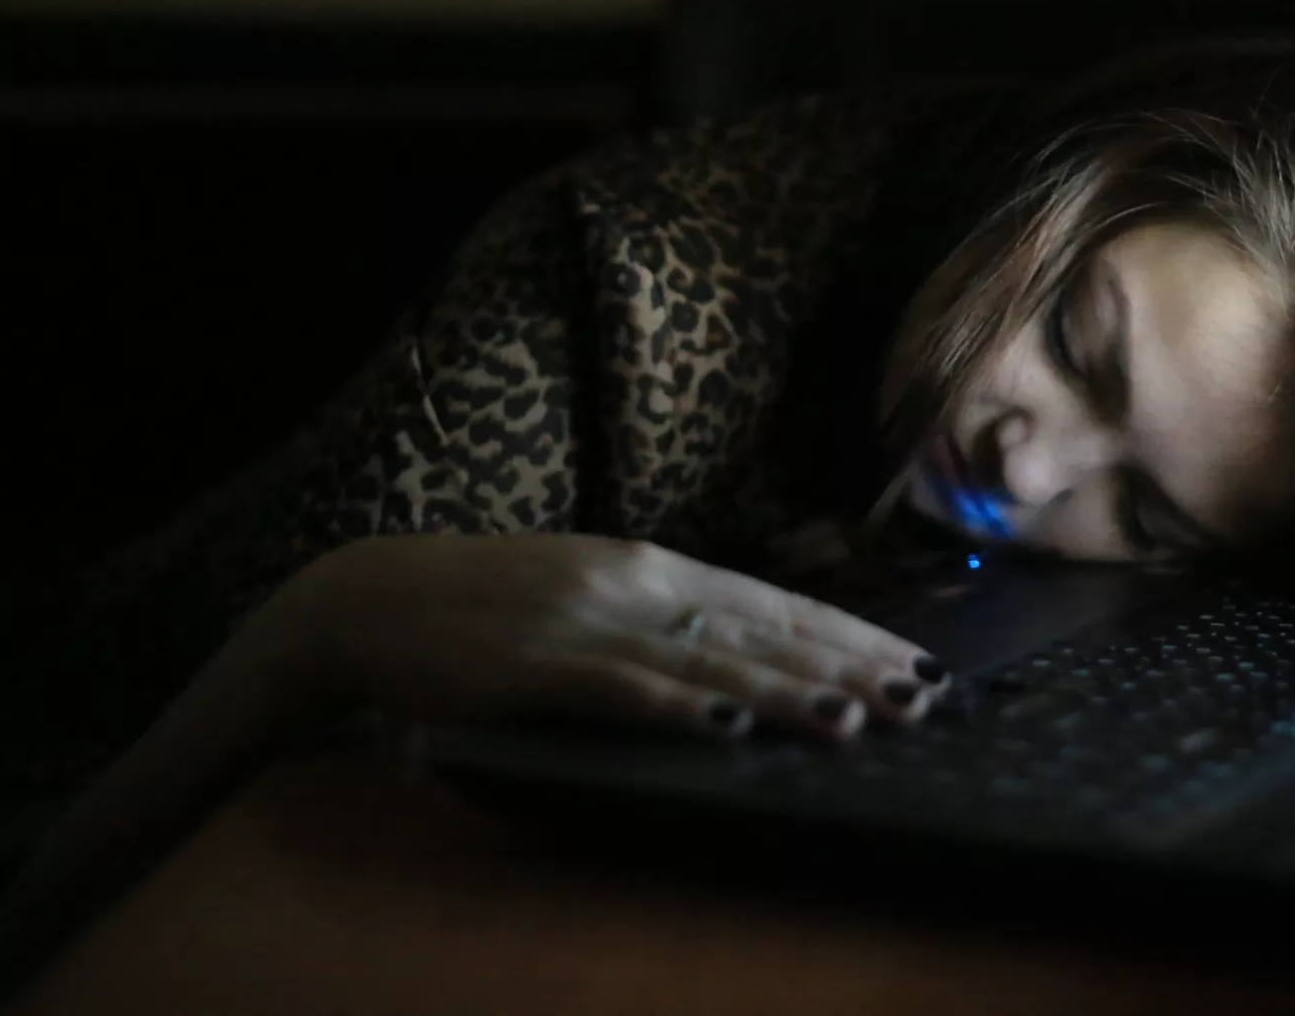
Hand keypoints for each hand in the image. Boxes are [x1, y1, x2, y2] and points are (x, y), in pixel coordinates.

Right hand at [269, 533, 948, 740]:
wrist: (373, 598)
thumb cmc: (493, 604)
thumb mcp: (593, 590)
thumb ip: (666, 613)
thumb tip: (751, 652)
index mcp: (652, 564)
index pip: (776, 601)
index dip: (851, 633)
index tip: (916, 660)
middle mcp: (634, 584)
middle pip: (761, 630)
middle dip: (847, 666)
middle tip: (920, 699)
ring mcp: (586, 622)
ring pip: (708, 661)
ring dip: (785, 694)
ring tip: (854, 719)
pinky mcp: (536, 667)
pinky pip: (620, 691)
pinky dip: (678, 710)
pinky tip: (726, 730)